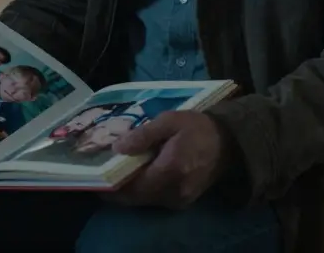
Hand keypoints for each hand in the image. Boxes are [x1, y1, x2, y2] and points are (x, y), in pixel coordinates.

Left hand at [102, 111, 226, 209]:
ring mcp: (179, 200)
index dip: (112, 184)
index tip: (95, 176)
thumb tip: (118, 148)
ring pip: (144, 200)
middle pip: (136, 197)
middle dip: (116, 188)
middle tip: (102, 173)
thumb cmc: (197, 127)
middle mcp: (174, 191)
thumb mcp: (169, 121)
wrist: (228, 143)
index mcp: (171, 170)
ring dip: (129, 190)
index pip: (133, 186)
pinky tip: (136, 174)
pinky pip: (155, 199)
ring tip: (116, 171)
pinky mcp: (182, 202)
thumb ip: (143, 135)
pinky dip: (142, 190)